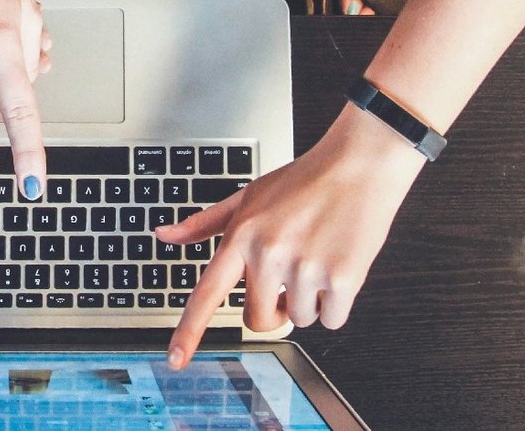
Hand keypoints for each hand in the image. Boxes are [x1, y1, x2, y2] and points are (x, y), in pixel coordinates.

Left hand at [156, 104, 425, 368]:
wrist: (360, 164)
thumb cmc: (305, 180)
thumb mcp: (248, 195)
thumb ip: (205, 223)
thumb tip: (164, 236)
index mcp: (242, 236)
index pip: (208, 293)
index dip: (189, 330)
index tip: (176, 359)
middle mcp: (269, 254)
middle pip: (258, 320)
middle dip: (274, 310)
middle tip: (288, 280)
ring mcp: (305, 268)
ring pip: (300, 319)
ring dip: (310, 300)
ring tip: (318, 257)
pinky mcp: (343, 278)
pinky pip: (332, 319)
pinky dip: (337, 303)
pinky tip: (338, 265)